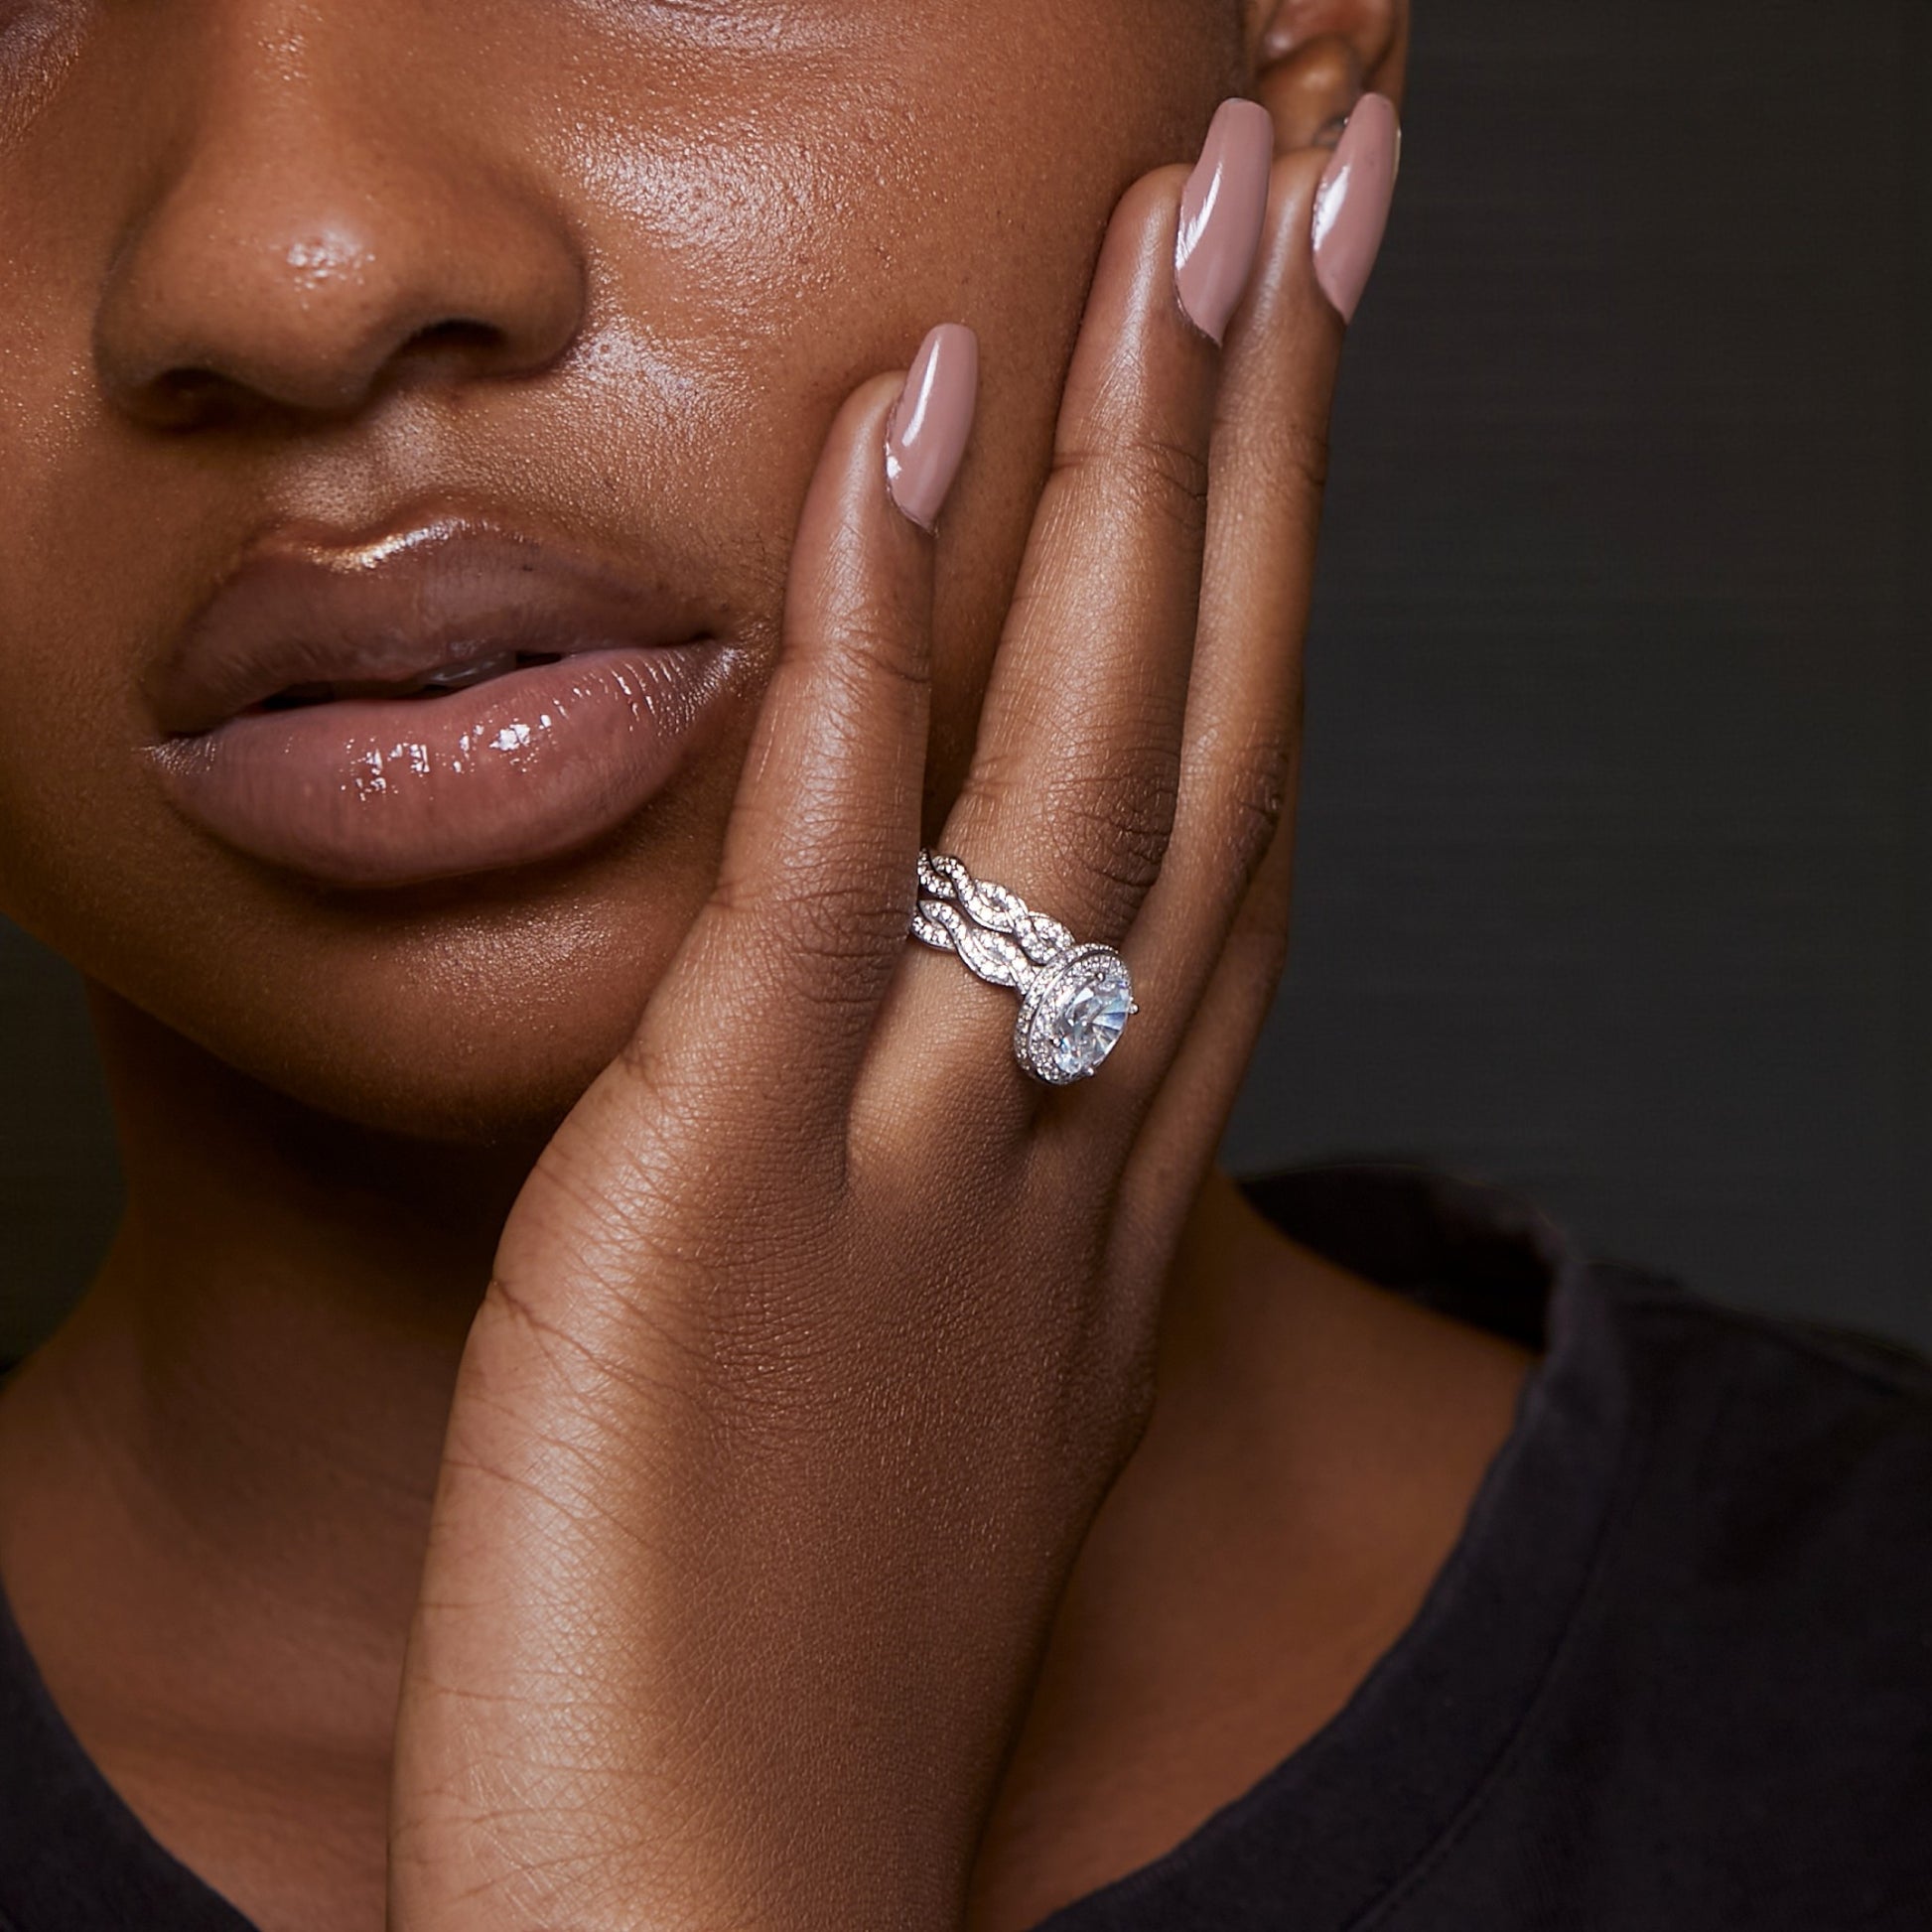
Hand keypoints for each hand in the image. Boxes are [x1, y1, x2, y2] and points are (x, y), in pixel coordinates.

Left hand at [387, 92, 1393, 1931]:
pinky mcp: (736, 1181)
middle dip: (1275, 440)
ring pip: (1080, 748)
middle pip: (1209, 724)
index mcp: (1095, 1171)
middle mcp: (1058, 1128)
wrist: (725, 1920)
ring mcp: (914, 1143)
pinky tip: (917, 416)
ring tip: (1193, 211)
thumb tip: (928, 1005)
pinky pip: (830, 852)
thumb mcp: (918, 1363)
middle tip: (1321, 179)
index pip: (1227, 800)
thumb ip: (944, 1168)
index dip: (1282, 567)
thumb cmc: (798, 1657)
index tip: (1302, 356)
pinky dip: (877, 624)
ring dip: (1142, 463)